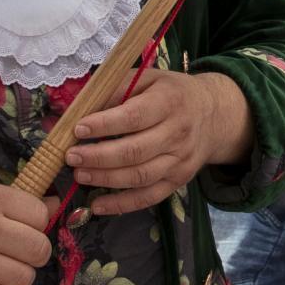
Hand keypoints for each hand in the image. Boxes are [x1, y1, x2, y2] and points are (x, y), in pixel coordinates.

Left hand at [69, 69, 250, 214]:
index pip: (134, 117)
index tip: (78, 129)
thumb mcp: (147, 78)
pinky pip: (149, 197)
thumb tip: (79, 107)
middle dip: (98, 156)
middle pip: (135, 151)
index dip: (104, 125)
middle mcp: (178, 133)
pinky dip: (122, 205)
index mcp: (169, 102)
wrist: (213, 114)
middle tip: (72, 156)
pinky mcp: (178, 180)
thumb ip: (116, 89)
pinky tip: (97, 205)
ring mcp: (180, 160)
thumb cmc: (170, 93)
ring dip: (106, 179)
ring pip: (140, 177)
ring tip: (80, 175)